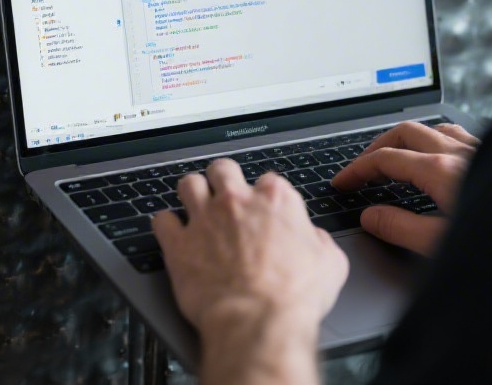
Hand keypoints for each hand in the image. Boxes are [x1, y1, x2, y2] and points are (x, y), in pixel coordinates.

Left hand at [153, 159, 347, 384]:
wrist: (258, 321)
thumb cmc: (294, 296)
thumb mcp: (330, 264)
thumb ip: (319, 241)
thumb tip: (313, 237)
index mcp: (275, 200)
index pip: (268, 180)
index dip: (264, 195)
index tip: (262, 209)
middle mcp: (237, 201)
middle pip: (223, 170)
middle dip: (223, 179)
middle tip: (224, 195)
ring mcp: (204, 219)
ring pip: (189, 184)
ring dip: (192, 192)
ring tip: (195, 205)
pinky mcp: (179, 243)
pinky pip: (162, 220)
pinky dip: (166, 224)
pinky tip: (172, 232)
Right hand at [331, 121, 478, 255]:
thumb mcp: (441, 243)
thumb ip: (401, 228)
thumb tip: (370, 217)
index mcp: (440, 171)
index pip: (385, 159)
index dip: (357, 170)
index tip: (343, 182)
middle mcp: (458, 152)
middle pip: (405, 134)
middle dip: (377, 148)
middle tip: (363, 168)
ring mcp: (478, 151)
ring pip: (432, 129)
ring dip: (408, 141)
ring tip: (397, 158)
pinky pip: (457, 135)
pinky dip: (437, 140)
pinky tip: (439, 156)